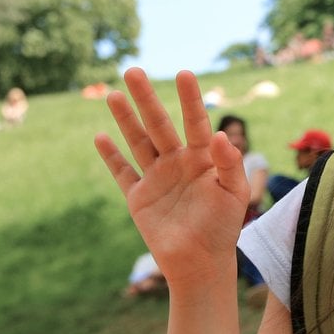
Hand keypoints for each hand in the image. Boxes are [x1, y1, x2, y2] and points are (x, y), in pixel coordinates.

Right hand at [94, 68, 249, 287]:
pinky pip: (123, 173)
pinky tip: (100, 137)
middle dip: (147, 98)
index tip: (184, 73)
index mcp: (202, 158)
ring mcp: (157, 178)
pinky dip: (111, 157)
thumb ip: (229, 164)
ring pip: (138, 142)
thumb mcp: (233, 193)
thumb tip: (219, 135)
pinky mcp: (139, 198)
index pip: (195, 122)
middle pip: (158, 125)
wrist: (201, 262)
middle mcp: (177, 162)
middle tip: (134, 70)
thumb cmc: (223, 227)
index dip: (190, 99)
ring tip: (115, 95)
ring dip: (126, 119)